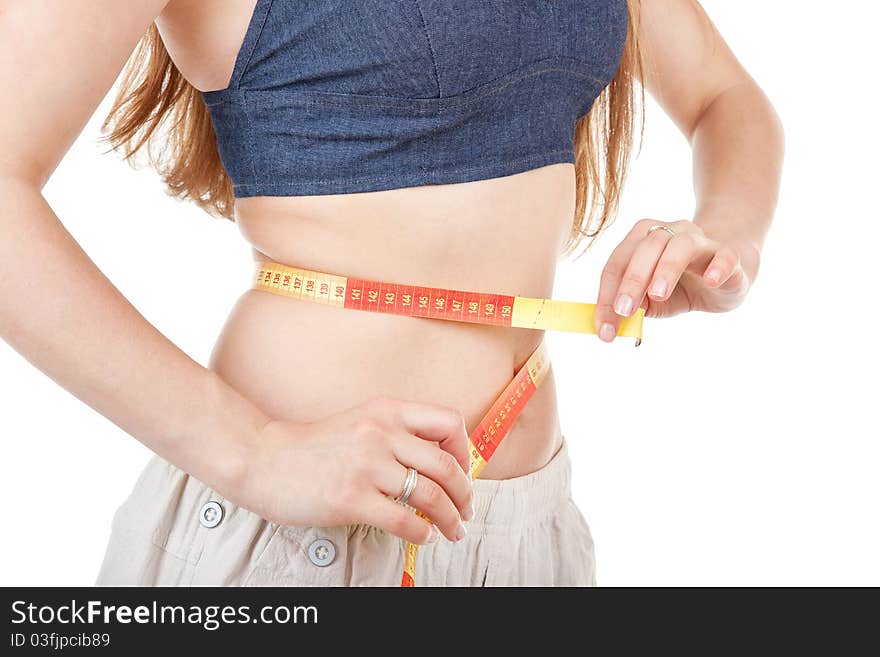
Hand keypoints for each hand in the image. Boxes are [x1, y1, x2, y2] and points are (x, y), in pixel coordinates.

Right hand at [238, 397, 473, 544]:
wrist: (262, 458)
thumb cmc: (312, 446)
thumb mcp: (360, 422)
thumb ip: (396, 433)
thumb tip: (440, 461)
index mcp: (386, 410)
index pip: (449, 422)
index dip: (465, 451)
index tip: (463, 472)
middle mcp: (380, 433)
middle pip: (447, 465)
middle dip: (465, 494)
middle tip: (466, 511)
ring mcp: (366, 466)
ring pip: (431, 495)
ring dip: (451, 519)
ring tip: (453, 530)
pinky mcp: (350, 498)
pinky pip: (405, 520)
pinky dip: (423, 532)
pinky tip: (423, 536)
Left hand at [595, 219, 758, 340]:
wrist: (727, 275)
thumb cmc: (680, 286)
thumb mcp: (651, 301)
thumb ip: (632, 308)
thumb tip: (609, 325)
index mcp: (643, 240)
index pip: (617, 263)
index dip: (606, 295)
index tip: (604, 329)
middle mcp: (671, 233)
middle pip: (647, 247)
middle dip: (632, 279)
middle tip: (624, 310)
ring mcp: (702, 241)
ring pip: (682, 245)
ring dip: (667, 269)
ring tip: (658, 294)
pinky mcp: (729, 255)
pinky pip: (725, 256)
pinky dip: (717, 266)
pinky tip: (710, 281)